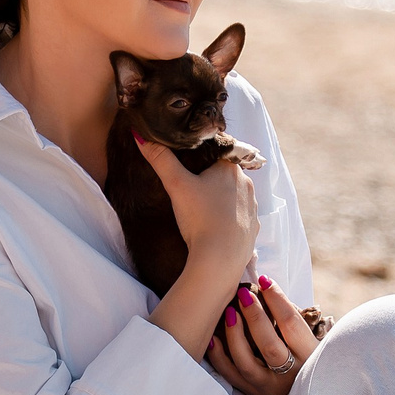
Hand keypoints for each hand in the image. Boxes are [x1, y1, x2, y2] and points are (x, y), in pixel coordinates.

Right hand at [140, 134, 260, 365]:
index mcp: (230, 168)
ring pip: (235, 196)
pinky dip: (230, 221)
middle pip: (227, 174)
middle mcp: (247, 184)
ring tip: (203, 209)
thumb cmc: (200, 218)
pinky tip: (217, 227)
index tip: (190, 162)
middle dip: (212, 178)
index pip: (218, 151)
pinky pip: (241, 219)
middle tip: (192, 186)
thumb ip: (160, 159)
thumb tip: (141, 134)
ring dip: (222, 199)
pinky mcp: (253, 230)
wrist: (219, 259)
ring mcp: (253, 208)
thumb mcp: (176, 185)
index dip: (202, 155)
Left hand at [206, 273, 319, 394]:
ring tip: (229, 312)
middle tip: (244, 293)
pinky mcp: (251, 393)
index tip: (264, 280)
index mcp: (308, 356)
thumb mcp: (306, 340)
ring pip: (246, 362)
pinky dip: (218, 356)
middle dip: (254, 316)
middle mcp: (289, 375)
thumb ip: (289, 320)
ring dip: (234, 335)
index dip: (278, 300)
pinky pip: (230, 375)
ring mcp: (267, 386)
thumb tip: (265, 287)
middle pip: (269, 345)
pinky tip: (212, 337)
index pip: (292, 325)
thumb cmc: (302, 357)